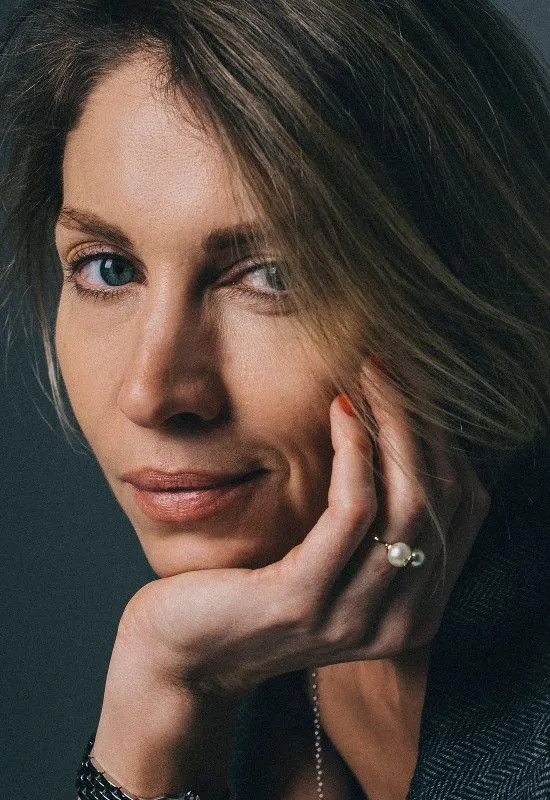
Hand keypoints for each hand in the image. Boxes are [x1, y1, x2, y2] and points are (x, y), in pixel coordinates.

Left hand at [116, 358, 490, 697]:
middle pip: (440, 500)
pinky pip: (352, 510)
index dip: (445, 440)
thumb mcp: (330, 560)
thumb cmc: (255, 590)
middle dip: (421, 421)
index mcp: (416, 610)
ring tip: (369, 375)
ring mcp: (355, 617)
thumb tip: (400, 436)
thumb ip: (374, 527)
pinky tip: (340, 411)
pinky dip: (354, 452)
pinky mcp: (306, 598)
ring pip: (406, 501)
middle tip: (391, 367)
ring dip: (392, 425)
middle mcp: (400, 622)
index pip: (462, 509)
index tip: (414, 389)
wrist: (185, 650)